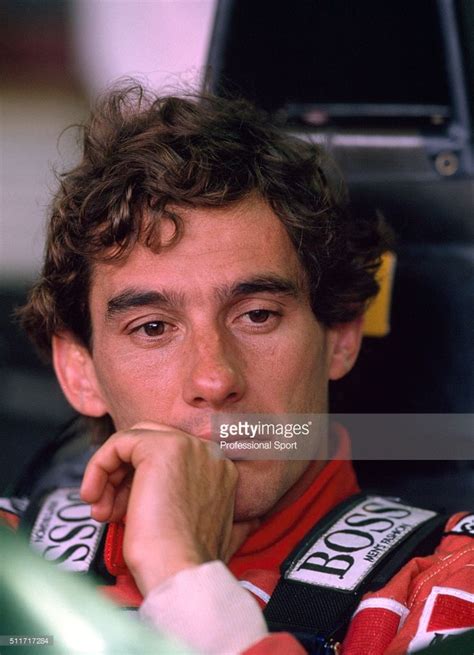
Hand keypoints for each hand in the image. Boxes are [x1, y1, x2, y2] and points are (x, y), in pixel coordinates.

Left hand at [80, 422, 256, 593]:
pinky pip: (119, 443)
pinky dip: (99, 466)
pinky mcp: (160, 447)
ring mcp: (186, 446)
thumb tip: (209, 510)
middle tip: (108, 510)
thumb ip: (203, 508)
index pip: (171, 459)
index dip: (140, 482)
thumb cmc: (184, 562)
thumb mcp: (204, 530)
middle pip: (151, 444)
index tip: (125, 513)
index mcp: (220, 470)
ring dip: (109, 476)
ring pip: (133, 442)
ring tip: (101, 513)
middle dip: (123, 476)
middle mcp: (208, 452)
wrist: (181, 572)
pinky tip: (92, 496)